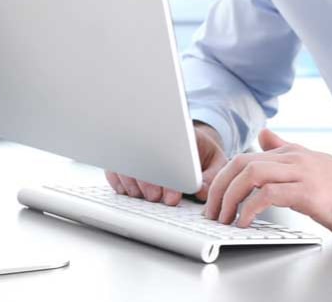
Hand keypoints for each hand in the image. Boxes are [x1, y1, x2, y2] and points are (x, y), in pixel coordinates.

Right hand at [104, 121, 227, 204]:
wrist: (191, 141)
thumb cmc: (204, 153)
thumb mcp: (217, 161)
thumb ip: (211, 176)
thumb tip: (201, 191)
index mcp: (180, 134)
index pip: (170, 151)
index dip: (170, 178)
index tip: (173, 197)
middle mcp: (155, 136)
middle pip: (142, 157)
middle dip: (149, 183)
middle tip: (157, 198)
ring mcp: (139, 146)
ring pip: (125, 164)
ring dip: (133, 184)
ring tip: (147, 196)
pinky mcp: (126, 156)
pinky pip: (114, 168)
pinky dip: (119, 181)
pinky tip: (130, 191)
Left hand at [204, 129, 331, 241]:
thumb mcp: (313, 164)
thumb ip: (287, 149)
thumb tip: (264, 134)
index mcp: (294, 153)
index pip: (247, 157)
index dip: (225, 177)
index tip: (215, 198)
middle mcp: (295, 158)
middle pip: (243, 162)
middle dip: (220, 187)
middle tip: (212, 210)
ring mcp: (303, 173)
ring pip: (252, 174)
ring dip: (230, 197)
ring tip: (223, 217)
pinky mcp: (309, 193)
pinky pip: (270, 194)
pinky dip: (251, 208)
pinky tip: (245, 221)